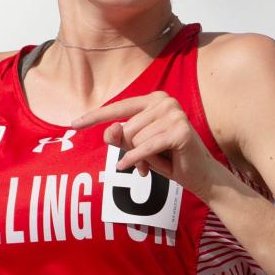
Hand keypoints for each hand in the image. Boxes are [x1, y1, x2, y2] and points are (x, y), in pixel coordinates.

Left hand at [72, 91, 221, 199]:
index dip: (95, 117)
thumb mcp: (139, 148)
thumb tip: (109, 130)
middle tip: (147, 161)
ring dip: (141, 157)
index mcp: (154, 99)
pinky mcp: (180, 130)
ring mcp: (174, 114)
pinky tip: (140, 171)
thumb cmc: (169, 158)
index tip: (73, 125)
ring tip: (156, 162)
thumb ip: (121, 138)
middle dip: (131, 149)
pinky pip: (145, 147)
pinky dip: (138, 160)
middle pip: (126, 128)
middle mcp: (165, 101)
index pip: (119, 107)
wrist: (201, 175)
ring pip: (135, 139)